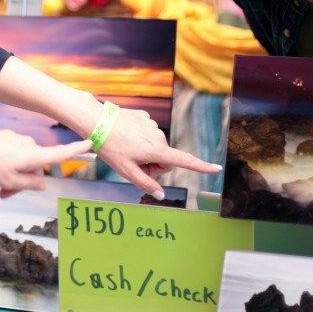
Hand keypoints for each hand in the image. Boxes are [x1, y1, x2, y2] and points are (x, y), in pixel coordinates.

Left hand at [0, 118, 92, 197]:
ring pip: (23, 163)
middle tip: (5, 194)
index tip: (92, 141)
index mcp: (33, 155)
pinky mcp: (6, 139)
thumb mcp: (10, 181)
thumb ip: (30, 184)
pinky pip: (13, 156)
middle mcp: (29, 145)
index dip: (76, 150)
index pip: (60, 154)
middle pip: (36, 167)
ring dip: (13, 175)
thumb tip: (43, 183)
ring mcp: (17, 141)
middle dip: (24, 181)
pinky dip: (6, 166)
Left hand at [94, 107, 220, 198]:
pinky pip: (147, 133)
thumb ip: (146, 184)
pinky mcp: (143, 117)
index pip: (184, 160)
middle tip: (132, 163)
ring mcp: (151, 125)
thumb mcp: (126, 171)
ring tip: (125, 148)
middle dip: (152, 164)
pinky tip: (125, 136)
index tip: (216, 169)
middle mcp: (158, 135)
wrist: (96, 120)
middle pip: (164, 158)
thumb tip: (162, 195)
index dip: (201, 167)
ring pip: (155, 146)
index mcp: (156, 150)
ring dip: (145, 151)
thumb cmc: (110, 147)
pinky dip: (139, 138)